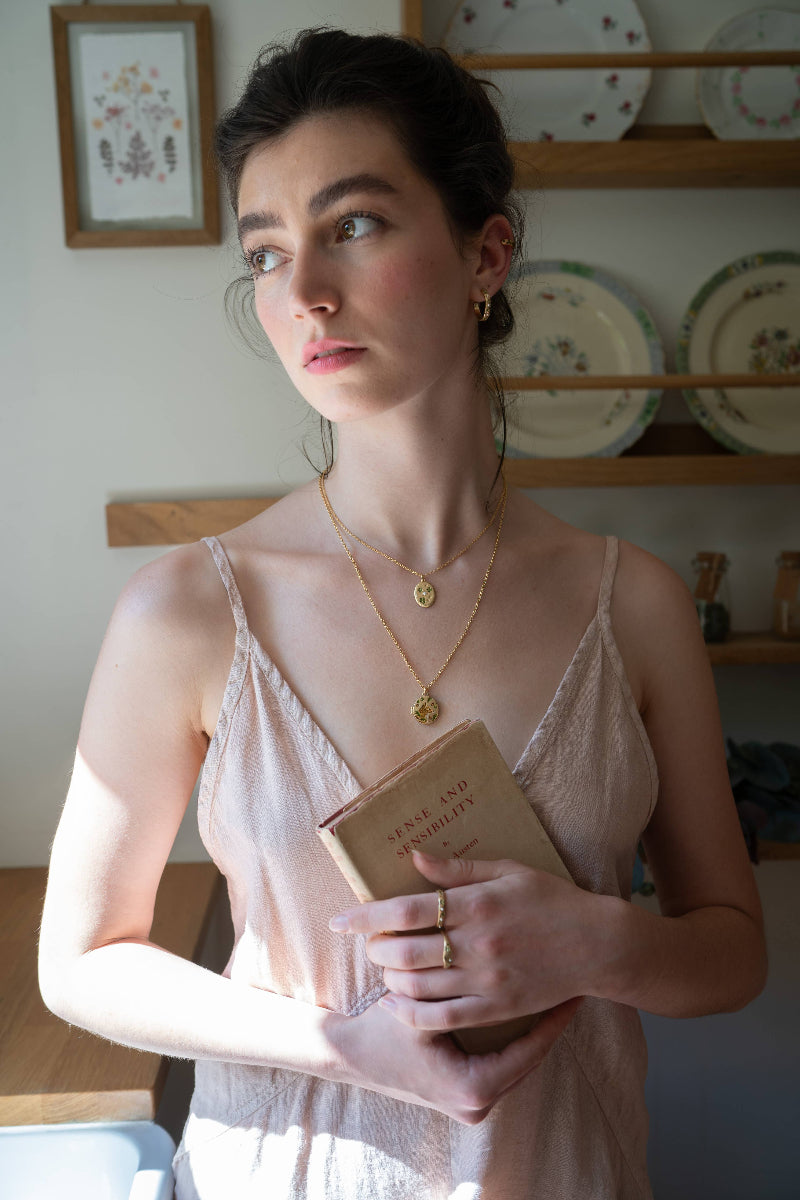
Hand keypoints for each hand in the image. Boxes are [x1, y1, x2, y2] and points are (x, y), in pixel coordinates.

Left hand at [330, 851, 604, 1032]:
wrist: (598, 944)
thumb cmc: (553, 899)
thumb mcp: (508, 870)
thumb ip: (457, 868)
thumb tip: (412, 856)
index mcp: (477, 905)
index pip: (405, 910)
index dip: (366, 916)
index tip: (340, 921)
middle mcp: (477, 944)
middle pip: (404, 951)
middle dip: (374, 948)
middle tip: (368, 943)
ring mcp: (486, 981)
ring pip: (417, 986)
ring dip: (390, 977)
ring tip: (385, 967)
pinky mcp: (496, 1009)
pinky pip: (441, 1018)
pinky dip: (411, 1013)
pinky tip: (398, 1003)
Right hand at [330, 990, 582, 1124]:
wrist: (347, 1054)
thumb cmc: (380, 1029)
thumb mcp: (419, 1007)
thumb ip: (454, 987)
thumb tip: (492, 951)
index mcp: (473, 1087)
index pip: (530, 1050)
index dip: (551, 1018)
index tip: (571, 991)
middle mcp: (477, 1103)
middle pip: (527, 1058)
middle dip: (546, 1022)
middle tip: (570, 988)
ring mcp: (471, 1103)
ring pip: (516, 1060)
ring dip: (532, 1028)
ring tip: (555, 995)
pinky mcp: (464, 1094)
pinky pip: (500, 1062)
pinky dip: (511, 1037)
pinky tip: (525, 1009)